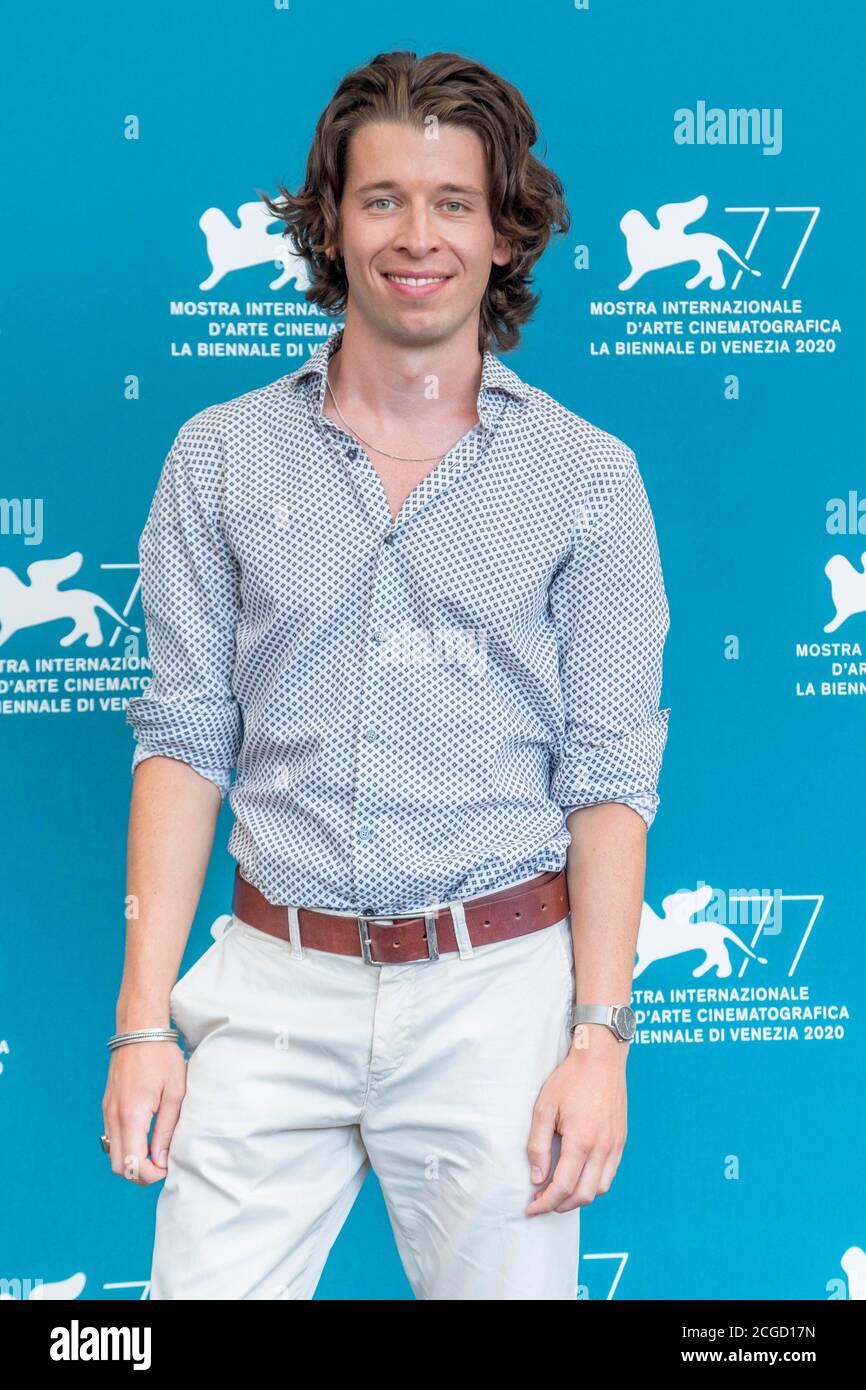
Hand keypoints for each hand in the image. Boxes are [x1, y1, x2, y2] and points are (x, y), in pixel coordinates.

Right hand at [102, 1041, 187, 1184]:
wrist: (140, 1030)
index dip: (151, 1175)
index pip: (132, 1165)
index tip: (168, 1166)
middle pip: (119, 1167)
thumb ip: (166, 1130)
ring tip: (156, 1152)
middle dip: (140, 1174)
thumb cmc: (162, 1058)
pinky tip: (145, 1137)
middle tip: (162, 1164)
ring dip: (133, 1161)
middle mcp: (114, 1117)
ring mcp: (107, 1112)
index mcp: (131, 1115)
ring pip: (113, 1154)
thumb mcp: (175, 1093)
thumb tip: (162, 1160)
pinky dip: (126, 1147)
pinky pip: (112, 1138)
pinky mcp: (107, 1106)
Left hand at [525, 1025, 627, 1214]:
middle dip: (560, 1205)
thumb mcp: (544, 1108)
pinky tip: (578, 1176)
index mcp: (582, 1140)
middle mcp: (603, 1147)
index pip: (563, 1187)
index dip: (545, 1203)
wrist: (601, 1058)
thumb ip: (538, 1146)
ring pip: (599, 1189)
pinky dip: (593, 1184)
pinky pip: (609, 1174)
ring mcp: (615, 1145)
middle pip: (583, 1195)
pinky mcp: (621, 1140)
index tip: (532, 1207)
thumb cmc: (570, 1079)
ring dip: (578, 1198)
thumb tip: (537, 1177)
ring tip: (558, 1192)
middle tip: (542, 1202)